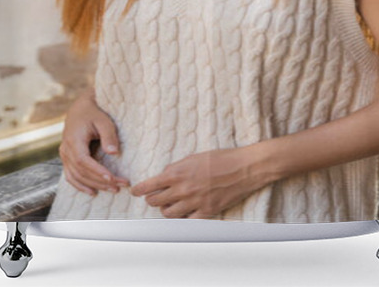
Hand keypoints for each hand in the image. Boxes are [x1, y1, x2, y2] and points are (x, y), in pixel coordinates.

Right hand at [59, 90, 129, 195]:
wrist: (81, 108)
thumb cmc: (94, 112)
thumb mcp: (104, 120)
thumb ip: (109, 135)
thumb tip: (114, 152)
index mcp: (74, 140)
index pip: (84, 161)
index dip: (97, 171)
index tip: (112, 178)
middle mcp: (66, 149)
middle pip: (81, 172)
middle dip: (101, 181)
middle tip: (120, 186)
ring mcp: (64, 155)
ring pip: (76, 176)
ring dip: (94, 185)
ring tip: (113, 190)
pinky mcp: (67, 158)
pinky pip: (71, 176)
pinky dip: (80, 185)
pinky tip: (93, 192)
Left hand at [129, 147, 266, 218]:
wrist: (244, 168)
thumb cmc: (221, 158)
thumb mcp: (195, 156)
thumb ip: (177, 167)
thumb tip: (165, 175)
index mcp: (179, 173)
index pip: (150, 185)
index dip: (139, 190)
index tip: (135, 191)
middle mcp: (183, 189)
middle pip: (156, 201)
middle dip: (152, 199)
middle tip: (153, 197)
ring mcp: (194, 202)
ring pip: (168, 214)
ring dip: (166, 209)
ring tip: (169, 204)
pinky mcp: (206, 212)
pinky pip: (187, 221)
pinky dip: (183, 217)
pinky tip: (185, 212)